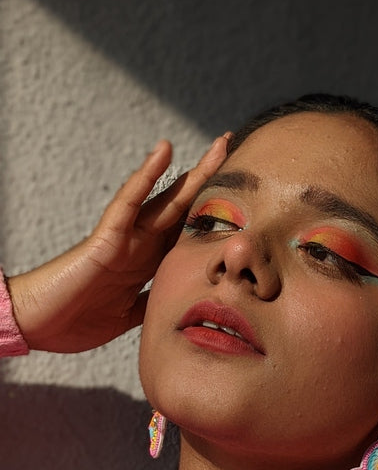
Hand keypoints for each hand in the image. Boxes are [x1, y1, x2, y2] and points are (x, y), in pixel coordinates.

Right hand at [7, 136, 229, 351]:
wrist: (36, 324)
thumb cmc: (74, 319)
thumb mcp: (128, 317)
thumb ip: (153, 304)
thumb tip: (181, 304)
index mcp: (147, 264)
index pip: (188, 235)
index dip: (217, 220)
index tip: (248, 205)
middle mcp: (140, 245)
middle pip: (185, 210)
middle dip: (213, 186)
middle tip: (239, 156)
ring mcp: (125, 238)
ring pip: (166, 199)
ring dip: (194, 173)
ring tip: (220, 145)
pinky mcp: (106, 238)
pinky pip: (128, 201)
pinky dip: (146, 176)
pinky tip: (164, 151)